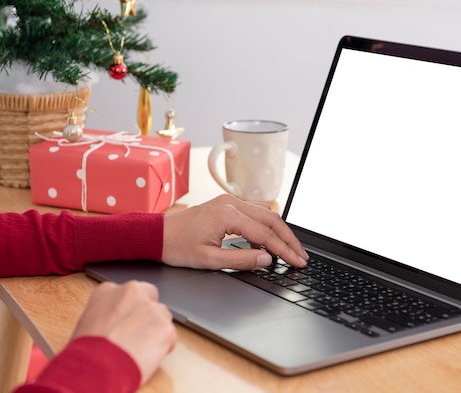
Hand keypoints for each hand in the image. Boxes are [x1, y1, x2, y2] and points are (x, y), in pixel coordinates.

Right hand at [71, 281, 176, 385]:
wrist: (94, 368)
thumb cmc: (84, 352)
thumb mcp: (87, 322)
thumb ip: (107, 314)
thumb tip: (116, 322)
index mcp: (109, 290)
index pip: (128, 293)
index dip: (129, 309)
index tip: (127, 321)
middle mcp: (132, 292)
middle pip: (150, 296)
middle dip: (148, 312)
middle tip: (139, 332)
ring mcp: (151, 308)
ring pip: (163, 316)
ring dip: (156, 330)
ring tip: (139, 349)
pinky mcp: (165, 326)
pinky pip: (170, 336)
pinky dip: (163, 347)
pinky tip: (146, 357)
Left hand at [162, 194, 308, 269]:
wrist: (156, 234)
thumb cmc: (177, 247)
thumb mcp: (209, 259)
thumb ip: (241, 259)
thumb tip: (267, 259)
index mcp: (228, 215)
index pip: (266, 234)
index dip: (285, 250)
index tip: (298, 261)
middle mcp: (232, 204)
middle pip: (272, 219)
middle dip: (289, 239)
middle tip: (302, 256)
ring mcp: (230, 202)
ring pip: (266, 213)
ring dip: (280, 231)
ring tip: (291, 250)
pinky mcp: (228, 205)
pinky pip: (256, 212)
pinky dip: (267, 226)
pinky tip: (268, 243)